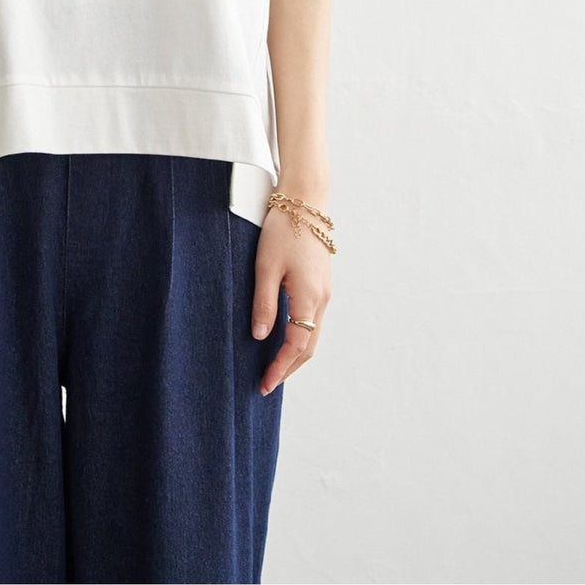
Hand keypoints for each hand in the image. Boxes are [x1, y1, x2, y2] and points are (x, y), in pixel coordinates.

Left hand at [250, 201, 330, 394]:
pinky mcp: (320, 283)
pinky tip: (285, 337)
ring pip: (313, 334)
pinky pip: (313, 320)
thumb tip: (261, 337)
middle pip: (308, 346)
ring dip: (295, 354)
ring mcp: (324, 292)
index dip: (280, 367)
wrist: (305, 201)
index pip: (296, 345)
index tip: (265, 384)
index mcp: (309, 298)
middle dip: (288, 367)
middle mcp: (321, 299)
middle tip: (267, 383)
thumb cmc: (283, 230)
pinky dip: (300, 336)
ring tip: (274, 367)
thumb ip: (264, 303)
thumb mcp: (265, 266)